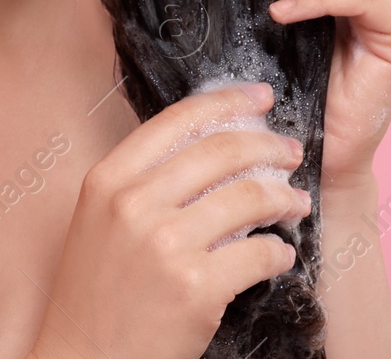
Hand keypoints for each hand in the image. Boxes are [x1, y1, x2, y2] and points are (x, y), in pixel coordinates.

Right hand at [30, 85, 309, 358]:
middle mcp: (134, 204)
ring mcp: (167, 246)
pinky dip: (279, 252)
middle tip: (290, 150)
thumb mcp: (101, 219)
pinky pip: (260, 253)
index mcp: (108, 179)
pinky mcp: (197, 288)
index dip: (227, 102)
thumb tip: (212, 146)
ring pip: (250, 199)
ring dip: (284, 198)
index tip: (260, 97)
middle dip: (268, 145)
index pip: (178, 121)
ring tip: (294, 202)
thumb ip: (144, 180)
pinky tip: (279, 254)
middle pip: (222, 152)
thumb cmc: (96, 293)